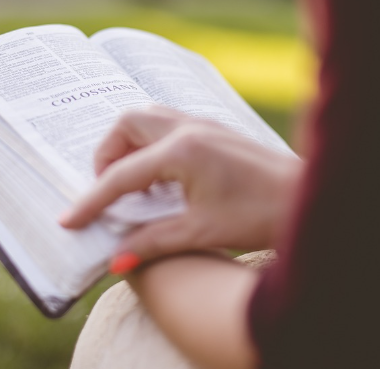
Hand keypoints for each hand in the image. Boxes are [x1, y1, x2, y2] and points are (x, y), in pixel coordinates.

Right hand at [59, 106, 301, 265]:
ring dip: (129, 145)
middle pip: (127, 124)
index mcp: (181, 151)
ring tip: (132, 183)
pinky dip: (151, 144)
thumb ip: (152, 242)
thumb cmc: (262, 214)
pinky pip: (168, 124)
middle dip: (107, 154)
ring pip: (148, 118)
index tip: (69, 220)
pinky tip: (162, 178)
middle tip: (107, 191)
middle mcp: (189, 128)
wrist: (310, 199)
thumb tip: (115, 260)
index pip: (121, 174)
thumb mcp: (201, 232)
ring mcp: (204, 124)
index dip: (91, 200)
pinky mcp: (215, 130)